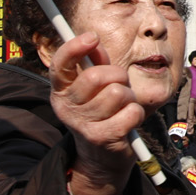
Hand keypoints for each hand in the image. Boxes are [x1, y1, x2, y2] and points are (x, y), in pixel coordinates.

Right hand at [45, 31, 153, 194]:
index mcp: (61, 91)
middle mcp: (67, 107)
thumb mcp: (95, 87)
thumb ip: (95, 63)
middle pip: (95, 77)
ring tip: (122, 107)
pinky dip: (136, 114)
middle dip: (116, 76)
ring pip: (117, 93)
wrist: (101, 157)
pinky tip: (127, 122)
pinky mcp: (102, 137)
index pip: (60, 64)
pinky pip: (131, 111)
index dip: (73, 47)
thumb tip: (94, 42)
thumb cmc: (102, 113)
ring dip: (128, 97)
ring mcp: (82, 124)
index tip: (92, 37)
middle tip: (120, 84)